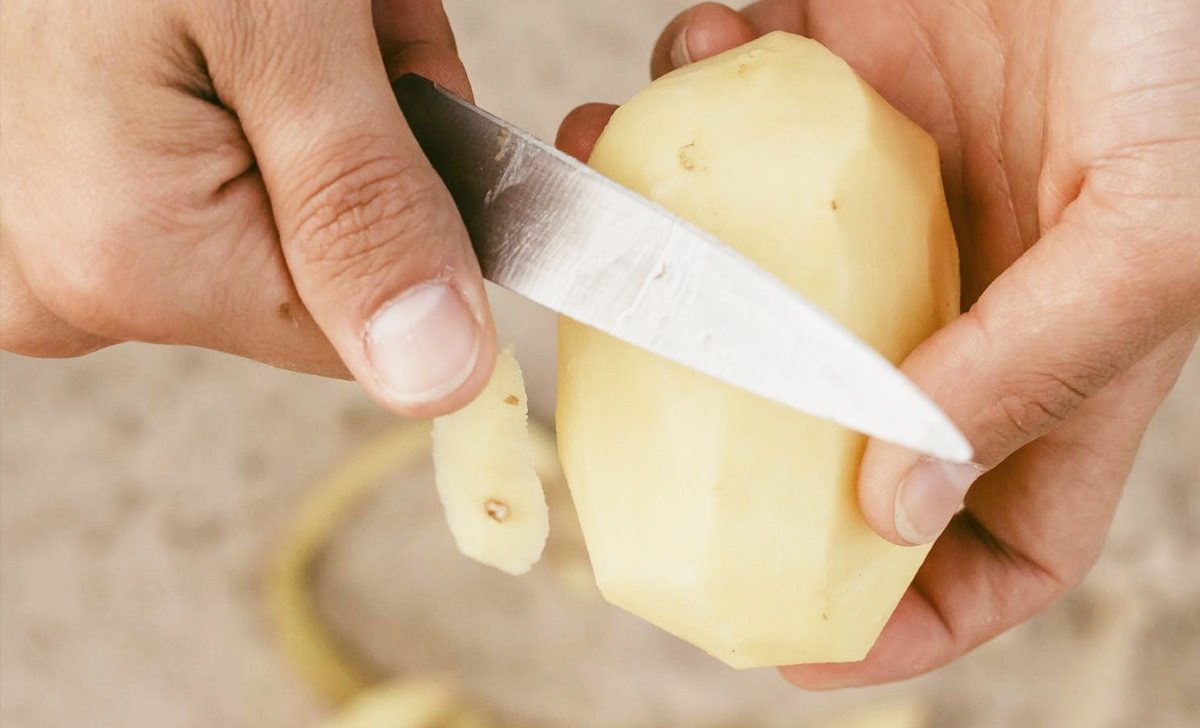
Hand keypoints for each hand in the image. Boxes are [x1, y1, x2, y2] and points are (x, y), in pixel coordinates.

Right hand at [0, 0, 495, 416]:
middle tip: (329, 21)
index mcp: (129, 260)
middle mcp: (66, 279)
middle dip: (362, 142)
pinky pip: (206, 182)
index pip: (362, 328)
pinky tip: (231, 28)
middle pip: (316, 265)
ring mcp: (45, 237)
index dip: (420, 214)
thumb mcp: (285, 26)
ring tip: (282, 9)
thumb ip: (365, 209)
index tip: (399, 88)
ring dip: (319, 109)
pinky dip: (260, 100)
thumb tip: (440, 377)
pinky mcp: (58, 191)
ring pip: (273, 215)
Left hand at [557, 0, 1199, 686]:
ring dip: (667, 259)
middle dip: (738, 463)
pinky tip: (688, 54)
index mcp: (1062, 348)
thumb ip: (1038, 362)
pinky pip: (731, 128)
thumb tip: (897, 504)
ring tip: (611, 220)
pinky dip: (684, 106)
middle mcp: (962, 289)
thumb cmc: (1168, 32)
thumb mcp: (1147, 218)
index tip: (800, 647)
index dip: (918, 613)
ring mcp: (886, 197)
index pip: (1007, 537)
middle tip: (633, 472)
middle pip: (838, 435)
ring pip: (750, 280)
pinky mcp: (836, 92)